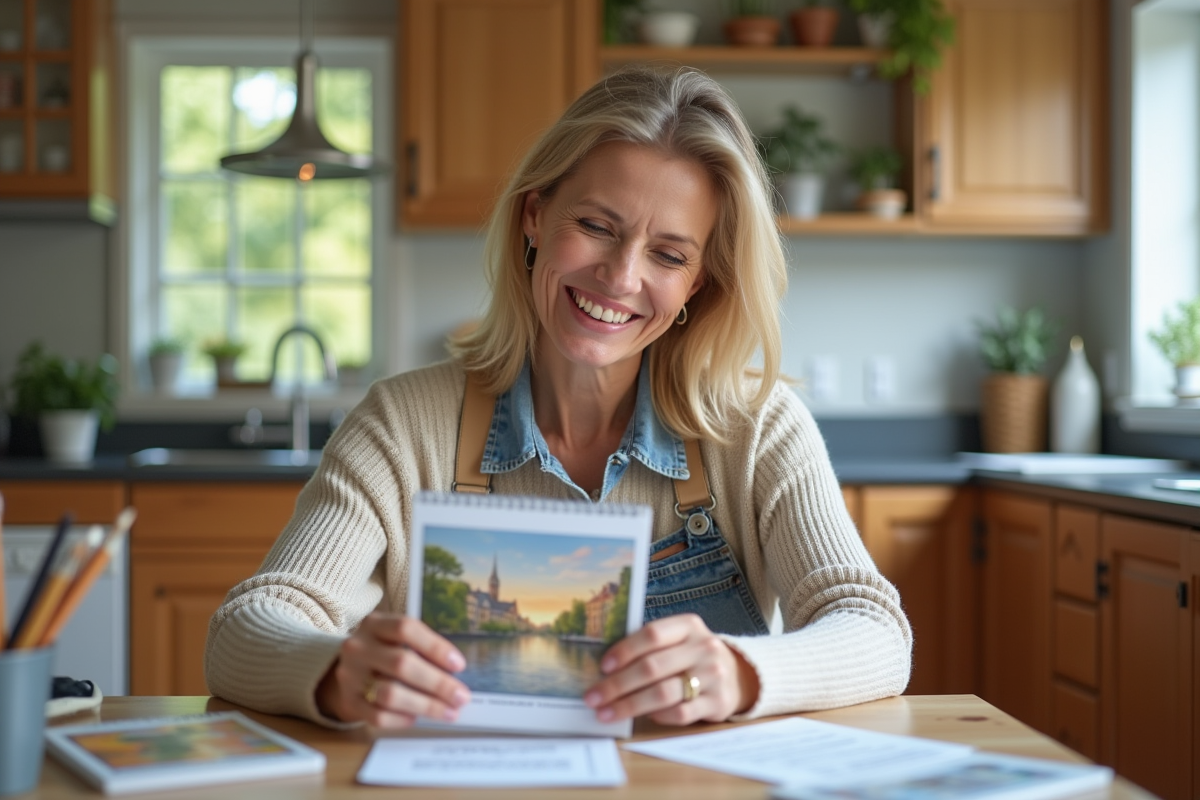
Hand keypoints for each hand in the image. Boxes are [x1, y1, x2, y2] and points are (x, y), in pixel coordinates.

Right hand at [315, 612, 470, 726]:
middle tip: (461, 696)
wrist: (346, 671)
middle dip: (437, 683)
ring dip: (425, 705)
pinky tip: (417, 718)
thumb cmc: (383, 653)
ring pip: (390, 694)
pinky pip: (378, 716)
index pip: (406, 629)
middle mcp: (358, 647)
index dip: (435, 647)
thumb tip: (456, 674)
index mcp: (374, 624)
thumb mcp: (395, 639)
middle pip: (401, 664)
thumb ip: (420, 649)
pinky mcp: (349, 701)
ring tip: (448, 712)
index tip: (459, 665)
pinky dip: (402, 719)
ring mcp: (350, 675)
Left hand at [582, 613, 759, 725]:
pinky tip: (643, 717)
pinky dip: (658, 716)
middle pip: (652, 667)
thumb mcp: (679, 640)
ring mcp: (713, 675)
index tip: (603, 667)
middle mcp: (704, 647)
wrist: (736, 675)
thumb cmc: (692, 656)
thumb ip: (650, 646)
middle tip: (593, 697)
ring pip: (663, 693)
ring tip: (606, 713)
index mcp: (689, 625)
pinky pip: (680, 713)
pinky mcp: (717, 702)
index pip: (652, 634)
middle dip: (617, 684)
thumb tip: (605, 667)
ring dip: (629, 705)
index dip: (625, 650)